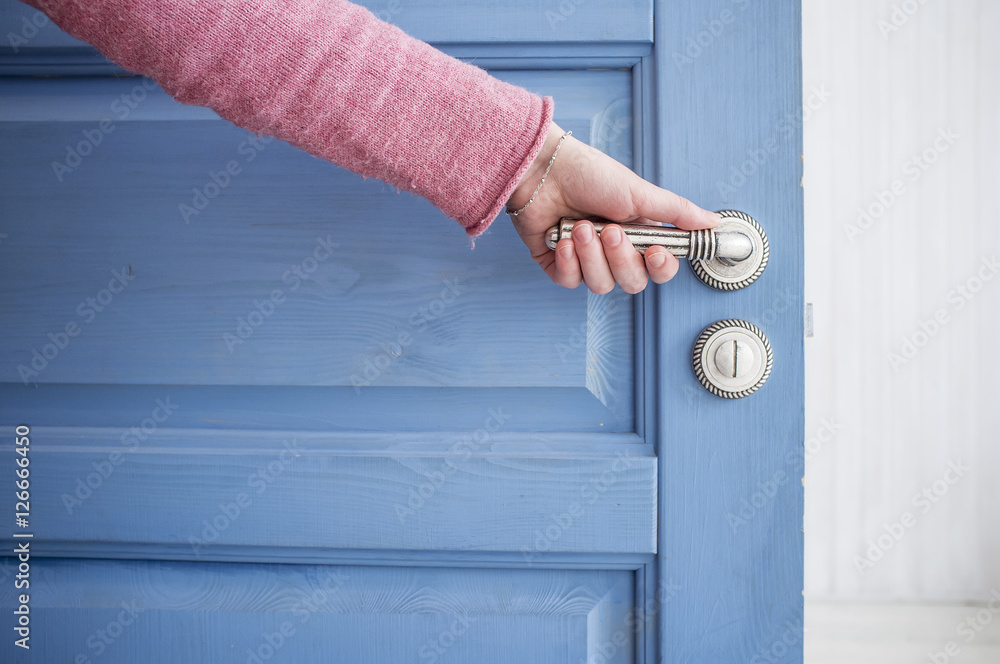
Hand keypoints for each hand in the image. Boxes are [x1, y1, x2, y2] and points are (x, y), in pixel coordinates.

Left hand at [507, 122, 719, 293]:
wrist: (543, 169)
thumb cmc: (589, 174)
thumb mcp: (639, 192)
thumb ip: (676, 212)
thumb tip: (714, 222)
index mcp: (637, 234)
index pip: (658, 269)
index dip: (660, 268)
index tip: (656, 251)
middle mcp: (613, 251)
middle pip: (631, 282)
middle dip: (620, 258)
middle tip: (609, 230)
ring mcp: (585, 259)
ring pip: (600, 285)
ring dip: (591, 255)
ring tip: (580, 226)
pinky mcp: (557, 264)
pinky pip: (569, 281)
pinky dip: (567, 261)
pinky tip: (562, 238)